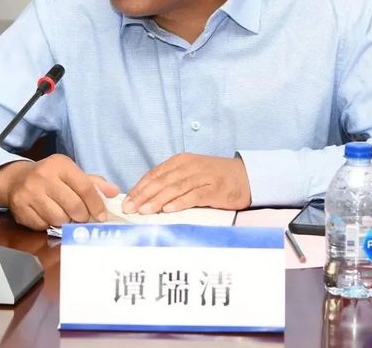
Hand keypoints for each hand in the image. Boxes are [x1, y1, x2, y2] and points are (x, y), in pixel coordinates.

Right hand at [0, 154, 119, 230]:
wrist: (17, 179)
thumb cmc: (51, 176)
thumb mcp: (71, 173)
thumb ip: (94, 183)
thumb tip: (115, 192)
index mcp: (60, 164)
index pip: (85, 187)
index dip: (96, 204)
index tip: (102, 216)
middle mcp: (44, 176)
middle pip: (73, 206)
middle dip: (83, 216)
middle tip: (84, 218)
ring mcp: (29, 193)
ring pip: (59, 218)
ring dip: (67, 222)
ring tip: (67, 216)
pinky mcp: (20, 209)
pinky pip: (43, 225)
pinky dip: (50, 225)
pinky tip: (50, 216)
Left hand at [122, 154, 250, 214]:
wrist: (245, 176)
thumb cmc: (213, 177)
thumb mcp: (190, 174)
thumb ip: (171, 182)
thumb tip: (145, 198)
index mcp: (180, 161)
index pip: (154, 174)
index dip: (139, 188)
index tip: (126, 202)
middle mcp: (189, 166)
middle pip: (162, 181)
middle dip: (143, 195)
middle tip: (130, 208)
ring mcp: (202, 176)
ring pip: (175, 187)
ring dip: (158, 199)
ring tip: (144, 210)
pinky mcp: (214, 188)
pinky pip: (194, 195)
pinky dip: (180, 202)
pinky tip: (169, 209)